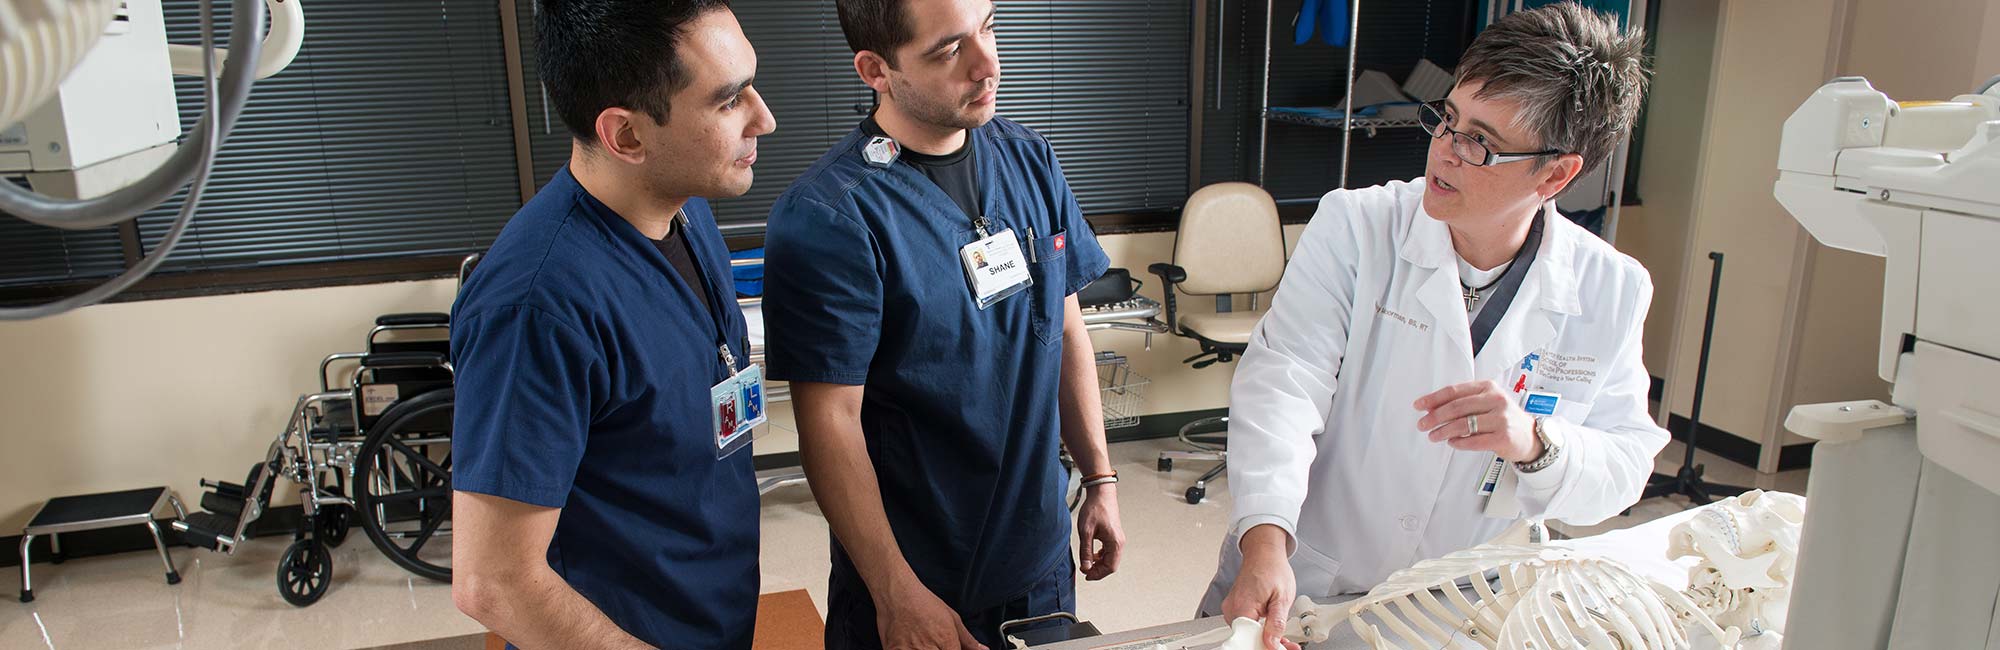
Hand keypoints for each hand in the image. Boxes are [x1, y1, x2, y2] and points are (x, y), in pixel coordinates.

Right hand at [875, 575, 985, 649]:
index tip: (949, 647)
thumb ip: (968, 640)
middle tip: (933, 643)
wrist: (896, 594)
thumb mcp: (951, 619)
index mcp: (946, 642)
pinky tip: (910, 642)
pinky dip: (909, 649)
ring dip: (923, 649)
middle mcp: (929, 649)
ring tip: (920, 640)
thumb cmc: (922, 603)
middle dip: (938, 649)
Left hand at [1076, 484, 1124, 579]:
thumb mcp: (1086, 532)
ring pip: (1110, 559)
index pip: (1110, 567)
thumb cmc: (1094, 509)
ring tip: (1086, 563)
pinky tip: (1091, 555)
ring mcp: (1118, 539)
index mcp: (1115, 543)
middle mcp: (1119, 542)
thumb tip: (1086, 567)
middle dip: (1098, 570)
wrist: (1101, 493)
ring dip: (1099, 564)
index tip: (1086, 575)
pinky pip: (1109, 552)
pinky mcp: (1114, 536)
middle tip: (1084, 570)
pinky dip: (1100, 557)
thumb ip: (1086, 551)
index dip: (1098, 574)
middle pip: (1111, 565)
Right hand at [1221, 525, 1302, 649]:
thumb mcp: (1282, 598)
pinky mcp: (1234, 608)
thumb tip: (1272, 643)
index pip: (1249, 640)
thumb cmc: (1272, 568)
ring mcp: (1231, 609)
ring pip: (1247, 633)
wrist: (1264, 553)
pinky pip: (1245, 625)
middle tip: (1287, 644)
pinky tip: (1271, 628)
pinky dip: (1259, 629)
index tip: (1281, 648)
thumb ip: (1276, 623)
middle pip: (1247, 638)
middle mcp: (1232, 609)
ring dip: (1264, 637)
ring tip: (1281, 635)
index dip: (1265, 646)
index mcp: (1242, 607)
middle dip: (1268, 643)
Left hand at [1415, 380, 1540, 462]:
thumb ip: (1462, 403)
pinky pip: (1474, 441)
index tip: (1419, 405)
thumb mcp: (1486, 403)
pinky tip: (1451, 443)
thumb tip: (1431, 408)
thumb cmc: (1503, 418)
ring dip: (1443, 431)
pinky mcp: (1503, 437)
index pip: (1455, 391)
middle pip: (1457, 407)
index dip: (1434, 398)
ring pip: (1463, 424)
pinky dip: (1459, 442)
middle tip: (1422, 424)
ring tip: (1433, 436)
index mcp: (1488, 387)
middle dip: (1435, 416)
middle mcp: (1496, 400)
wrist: (1530, 436)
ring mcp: (1501, 419)